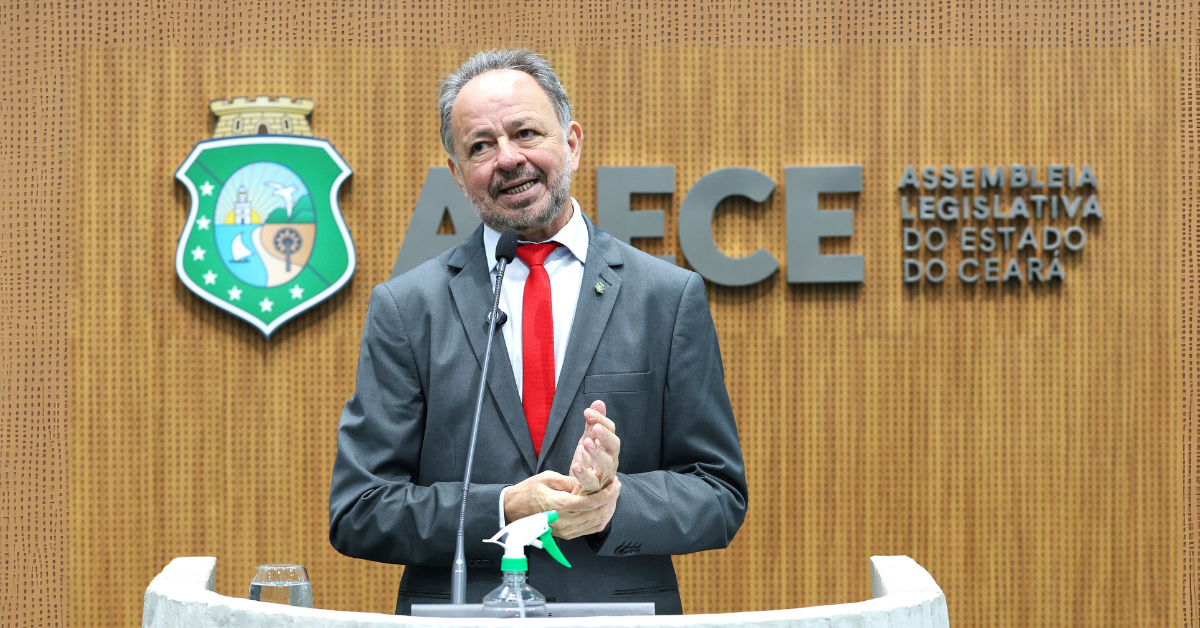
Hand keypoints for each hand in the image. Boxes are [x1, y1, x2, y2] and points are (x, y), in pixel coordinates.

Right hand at [503, 471, 620, 538]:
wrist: (513, 510)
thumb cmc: (528, 491)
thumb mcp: (547, 478)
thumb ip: (569, 481)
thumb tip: (588, 482)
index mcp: (558, 505)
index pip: (589, 503)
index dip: (606, 495)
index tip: (615, 485)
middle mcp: (563, 521)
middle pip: (595, 513)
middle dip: (609, 500)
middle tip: (615, 487)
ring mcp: (565, 530)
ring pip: (595, 522)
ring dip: (606, 509)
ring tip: (611, 495)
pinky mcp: (566, 535)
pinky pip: (589, 530)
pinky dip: (600, 519)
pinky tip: (603, 508)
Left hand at [570, 400, 620, 494]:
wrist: (583, 489)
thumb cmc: (588, 462)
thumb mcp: (589, 440)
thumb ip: (593, 423)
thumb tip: (598, 402)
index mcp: (609, 447)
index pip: (610, 431)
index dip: (601, 420)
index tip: (588, 412)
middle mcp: (610, 460)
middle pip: (614, 447)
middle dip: (605, 436)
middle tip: (596, 427)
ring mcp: (603, 475)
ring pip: (605, 465)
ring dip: (597, 453)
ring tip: (587, 443)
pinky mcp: (593, 489)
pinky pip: (591, 483)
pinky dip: (584, 475)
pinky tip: (576, 467)